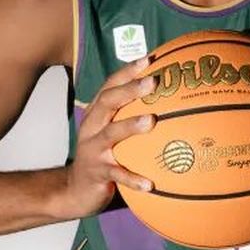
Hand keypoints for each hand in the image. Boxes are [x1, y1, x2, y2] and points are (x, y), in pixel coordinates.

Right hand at [62, 56, 157, 218]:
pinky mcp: (97, 172)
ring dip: (130, 126)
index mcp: (97, 114)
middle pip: (108, 102)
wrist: (77, 189)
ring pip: (110, 134)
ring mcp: (92, 149)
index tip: (149, 59)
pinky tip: (151, 184)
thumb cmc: (103, 155)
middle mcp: (92, 127)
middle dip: (129, 89)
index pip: (110, 86)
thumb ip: (132, 117)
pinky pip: (117, 175)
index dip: (128, 71)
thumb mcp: (113, 133)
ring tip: (151, 121)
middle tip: (153, 82)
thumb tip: (173, 103)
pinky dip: (133, 179)